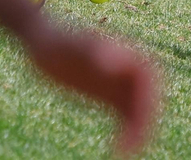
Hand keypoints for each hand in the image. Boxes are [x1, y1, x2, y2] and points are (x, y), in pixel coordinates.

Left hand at [25, 23, 159, 154]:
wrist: (43, 41)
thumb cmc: (58, 41)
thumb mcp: (75, 48)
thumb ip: (96, 54)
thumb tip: (116, 66)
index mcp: (124, 51)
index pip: (147, 77)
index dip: (147, 100)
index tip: (135, 122)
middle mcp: (126, 68)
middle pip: (147, 96)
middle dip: (145, 121)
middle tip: (132, 146)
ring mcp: (119, 83)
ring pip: (138, 109)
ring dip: (138, 130)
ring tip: (124, 152)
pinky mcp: (109, 96)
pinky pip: (125, 116)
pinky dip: (125, 132)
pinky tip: (115, 149)